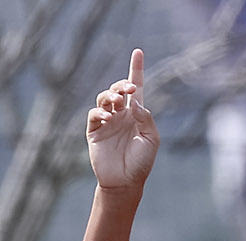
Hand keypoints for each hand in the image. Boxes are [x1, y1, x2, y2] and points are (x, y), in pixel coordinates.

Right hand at [86, 49, 158, 191]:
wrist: (125, 183)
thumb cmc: (142, 162)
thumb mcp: (151, 138)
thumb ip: (145, 117)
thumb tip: (134, 102)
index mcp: (136, 114)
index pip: (135, 87)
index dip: (136, 69)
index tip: (138, 52)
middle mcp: (120, 115)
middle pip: (118, 90)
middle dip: (121, 85)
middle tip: (127, 91)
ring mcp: (106, 123)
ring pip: (104, 99)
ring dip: (110, 96)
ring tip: (117, 104)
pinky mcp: (94, 132)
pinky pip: (94, 115)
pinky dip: (99, 112)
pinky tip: (107, 117)